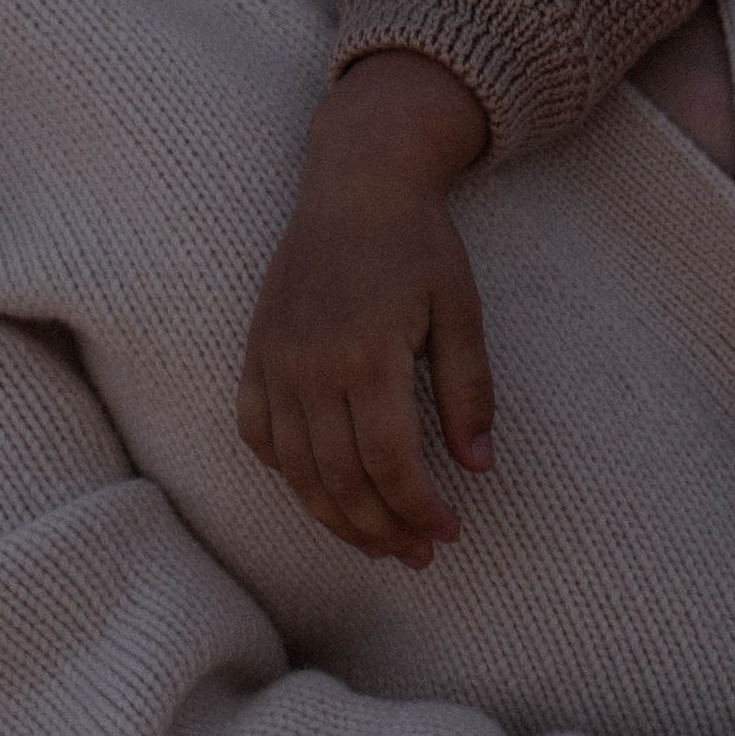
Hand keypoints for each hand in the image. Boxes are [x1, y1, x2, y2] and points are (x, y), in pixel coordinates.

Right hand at [237, 49, 495, 562]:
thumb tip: (479, 468)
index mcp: (367, 356)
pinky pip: (258, 435)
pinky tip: (321, 490)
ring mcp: (275, 363)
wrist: (356, 181)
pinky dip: (286, 473)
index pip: (390, 465)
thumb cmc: (417, 242)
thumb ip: (468, 391)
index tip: (448, 532)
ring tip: (378, 542)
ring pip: (296, 472)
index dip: (419, 509)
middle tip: (418, 554)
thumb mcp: (461, 310)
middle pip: (340, 481)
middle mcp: (311, 367)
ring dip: (337, 518)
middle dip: (383, 530)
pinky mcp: (256, 354)